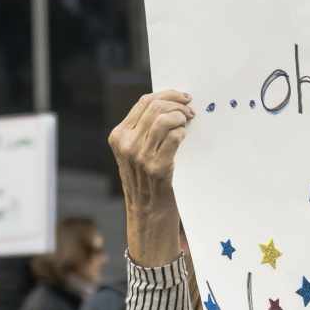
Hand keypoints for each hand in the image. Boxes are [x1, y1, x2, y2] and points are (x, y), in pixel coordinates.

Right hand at [109, 90, 194, 266]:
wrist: (148, 215)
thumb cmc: (146, 181)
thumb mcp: (134, 153)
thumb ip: (144, 131)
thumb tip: (168, 104)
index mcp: (119, 136)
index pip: (144, 102)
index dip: (167, 94)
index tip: (183, 98)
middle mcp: (126, 144)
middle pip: (155, 106)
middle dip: (178, 103)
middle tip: (190, 111)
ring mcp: (140, 156)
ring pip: (165, 118)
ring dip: (182, 116)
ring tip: (189, 122)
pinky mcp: (157, 167)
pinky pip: (174, 137)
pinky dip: (183, 133)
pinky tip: (185, 137)